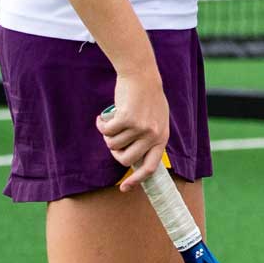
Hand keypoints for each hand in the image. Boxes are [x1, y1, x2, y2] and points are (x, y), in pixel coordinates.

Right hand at [95, 72, 170, 190]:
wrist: (142, 73)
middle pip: (126, 159)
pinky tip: (102, 118)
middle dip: (114, 152)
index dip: (136, 180)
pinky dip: (101, 125)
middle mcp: (153, 134)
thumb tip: (136, 159)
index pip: (150, 168)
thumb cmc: (147, 96)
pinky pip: (107, 131)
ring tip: (109, 124)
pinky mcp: (127, 118)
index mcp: (162, 137)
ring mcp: (141, 127)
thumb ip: (150, 137)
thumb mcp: (156, 118)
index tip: (124, 188)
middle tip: (111, 140)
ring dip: (107, 136)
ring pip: (113, 145)